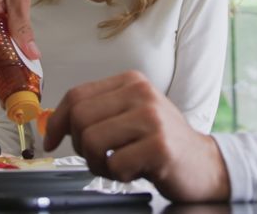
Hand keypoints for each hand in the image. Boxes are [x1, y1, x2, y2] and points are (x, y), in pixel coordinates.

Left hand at [43, 71, 229, 201]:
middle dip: (80, 146)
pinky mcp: (159, 145)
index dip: (57, 122)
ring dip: (98, 163)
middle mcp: (141, 93)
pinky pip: (115, 164)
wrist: (205, 163)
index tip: (51, 141)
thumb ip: (97, 112)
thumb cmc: (160, 142)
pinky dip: (118, 175)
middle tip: (99, 157)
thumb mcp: (130, 116)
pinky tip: (135, 171)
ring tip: (118, 165)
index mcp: (131, 81)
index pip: (77, 95)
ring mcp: (152, 118)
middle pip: (80, 118)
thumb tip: (54, 124)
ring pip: (92, 141)